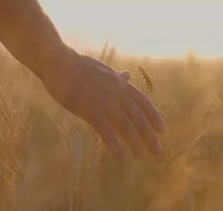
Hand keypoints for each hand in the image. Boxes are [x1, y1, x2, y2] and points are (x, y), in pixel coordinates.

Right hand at [41, 50, 166, 160]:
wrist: (59, 63)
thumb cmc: (77, 66)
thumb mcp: (102, 69)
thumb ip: (116, 77)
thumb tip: (128, 75)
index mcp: (120, 83)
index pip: (143, 102)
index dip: (154, 116)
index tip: (163, 130)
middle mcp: (116, 93)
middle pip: (138, 117)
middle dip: (149, 135)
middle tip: (157, 151)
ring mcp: (104, 102)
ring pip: (126, 125)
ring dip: (136, 142)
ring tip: (142, 156)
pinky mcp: (90, 111)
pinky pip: (106, 131)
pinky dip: (116, 146)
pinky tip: (121, 157)